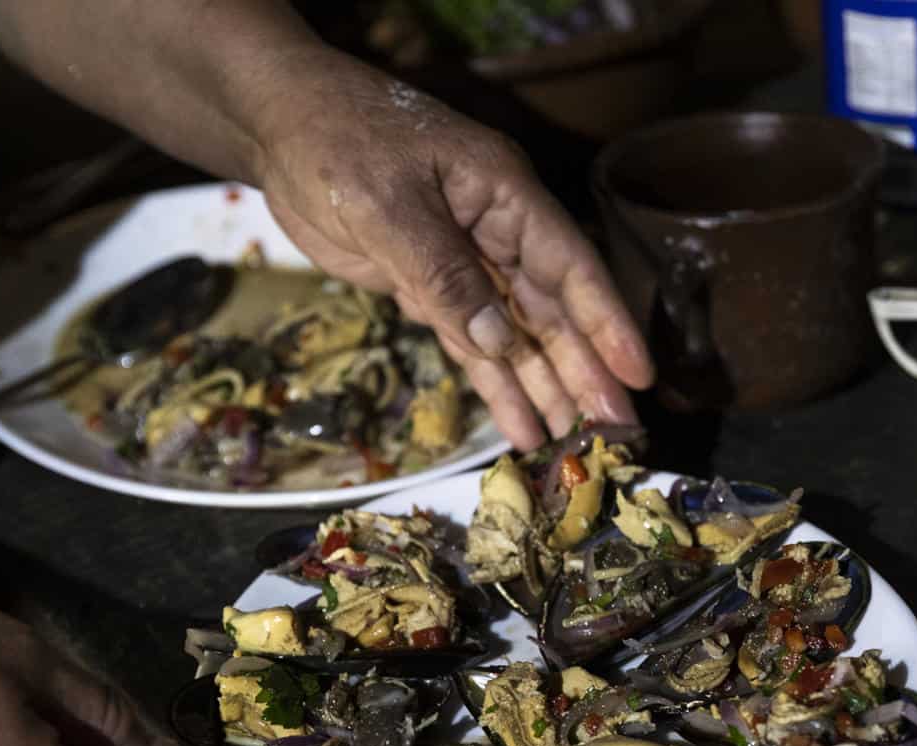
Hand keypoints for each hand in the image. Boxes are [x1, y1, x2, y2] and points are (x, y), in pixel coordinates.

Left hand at [251, 55, 653, 449]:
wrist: (280, 129)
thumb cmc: (338, 143)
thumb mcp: (388, 205)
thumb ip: (444, 275)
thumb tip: (497, 342)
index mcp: (503, 196)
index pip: (570, 267)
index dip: (606, 323)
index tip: (636, 375)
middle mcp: (497, 233)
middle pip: (552, 313)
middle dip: (583, 373)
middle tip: (612, 433)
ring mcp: (466, 264)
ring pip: (516, 337)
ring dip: (544, 389)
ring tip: (570, 446)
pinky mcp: (430, 289)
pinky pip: (473, 345)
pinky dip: (495, 385)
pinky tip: (520, 427)